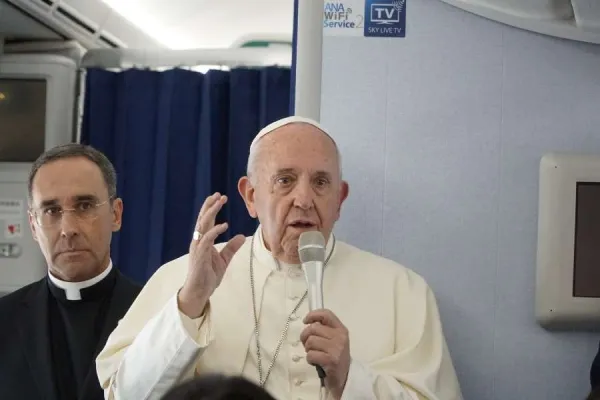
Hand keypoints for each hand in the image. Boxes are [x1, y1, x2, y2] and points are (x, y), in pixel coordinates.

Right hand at [178, 193, 244, 317]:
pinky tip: (224, 225)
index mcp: (203, 240)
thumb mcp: (224, 259)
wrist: (200, 292)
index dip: (212, 208)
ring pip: (202, 225)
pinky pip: (206, 239)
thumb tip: (242, 236)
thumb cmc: (208, 276)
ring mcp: (198, 247)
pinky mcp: (199, 255)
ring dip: (212, 212)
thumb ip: (232, 247)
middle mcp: (198, 241)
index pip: (206, 220)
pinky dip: (215, 230)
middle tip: (220, 195)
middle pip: (202, 218)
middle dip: (210, 205)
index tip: (220, 197)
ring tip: (220, 203)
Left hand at [301, 309, 350, 398]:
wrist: (344, 378)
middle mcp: (340, 337)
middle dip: (305, 337)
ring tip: (314, 354)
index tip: (305, 321)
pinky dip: (310, 359)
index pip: (326, 314)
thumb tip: (309, 323)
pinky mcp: (331, 360)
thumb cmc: (335, 357)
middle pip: (313, 328)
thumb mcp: (334, 340)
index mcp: (341, 329)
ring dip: (308, 349)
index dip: (313, 315)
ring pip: (310, 341)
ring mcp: (336, 348)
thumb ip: (324, 330)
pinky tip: (316, 362)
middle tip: (308, 345)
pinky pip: (311, 354)